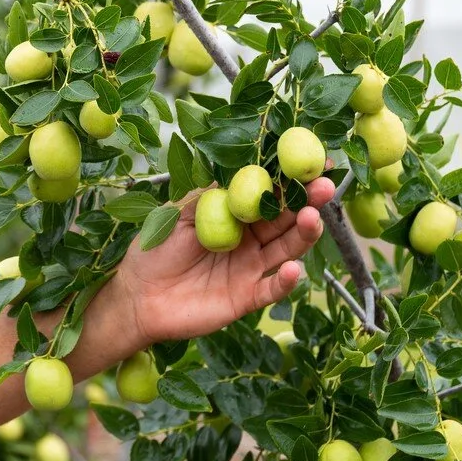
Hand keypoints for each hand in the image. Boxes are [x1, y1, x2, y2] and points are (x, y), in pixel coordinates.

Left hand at [107, 178, 334, 349]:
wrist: (136, 296)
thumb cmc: (152, 252)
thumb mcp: (176, 214)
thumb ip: (209, 194)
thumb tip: (239, 167)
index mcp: (233, 215)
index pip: (268, 195)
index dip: (289, 180)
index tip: (313, 162)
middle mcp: (248, 240)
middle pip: (285, 219)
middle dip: (307, 201)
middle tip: (325, 186)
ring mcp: (250, 269)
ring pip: (286, 249)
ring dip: (304, 234)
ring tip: (314, 217)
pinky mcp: (246, 297)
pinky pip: (272, 289)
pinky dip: (286, 281)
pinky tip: (293, 268)